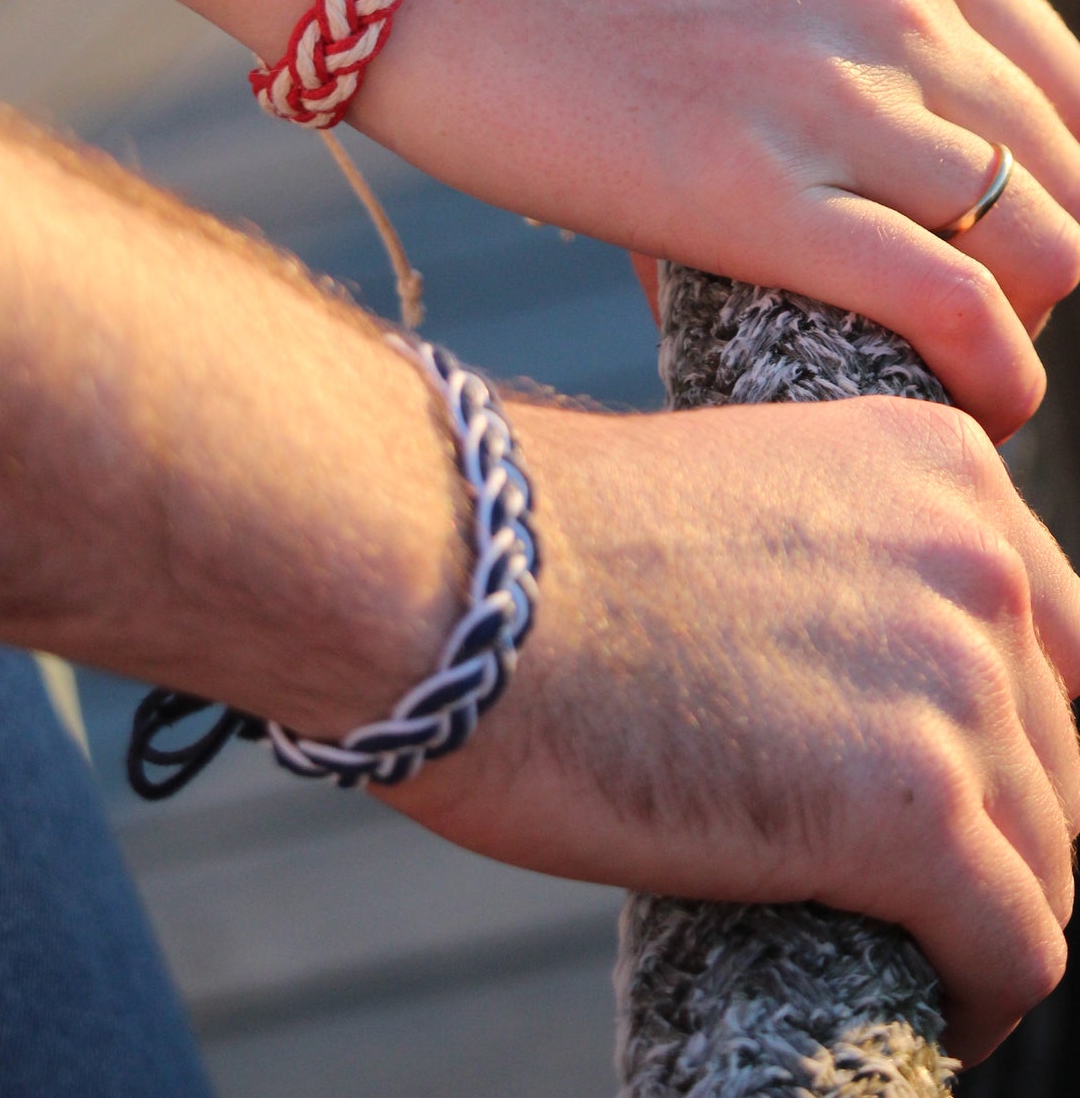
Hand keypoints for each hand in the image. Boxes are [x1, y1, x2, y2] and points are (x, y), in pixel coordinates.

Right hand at [358, 0, 1079, 439]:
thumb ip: (817, 36)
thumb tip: (833, 180)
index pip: (1071, 87)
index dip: (1062, 183)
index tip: (1013, 244)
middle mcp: (897, 4)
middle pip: (1070, 171)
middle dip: (1048, 266)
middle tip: (981, 321)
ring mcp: (833, 94)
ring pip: (1044, 242)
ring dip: (1025, 326)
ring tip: (965, 369)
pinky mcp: (755, 192)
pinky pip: (951, 302)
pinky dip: (996, 371)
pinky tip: (977, 406)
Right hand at [386, 393, 1079, 1065]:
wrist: (452, 577)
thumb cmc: (539, 550)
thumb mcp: (741, 502)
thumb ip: (838, 565)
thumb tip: (860, 683)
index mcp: (937, 463)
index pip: (1049, 641)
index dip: (1003, 738)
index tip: (949, 798)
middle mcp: (974, 557)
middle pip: (1056, 754)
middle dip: (995, 834)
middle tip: (911, 890)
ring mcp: (953, 680)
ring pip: (1048, 860)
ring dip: (984, 920)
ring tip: (911, 955)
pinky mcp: (916, 808)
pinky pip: (1019, 950)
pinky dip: (982, 998)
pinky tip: (933, 1009)